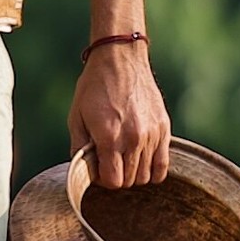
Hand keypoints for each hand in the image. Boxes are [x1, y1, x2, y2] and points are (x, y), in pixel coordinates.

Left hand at [71, 39, 170, 187]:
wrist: (120, 59)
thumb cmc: (93, 87)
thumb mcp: (76, 117)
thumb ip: (79, 149)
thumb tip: (86, 173)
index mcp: (108, 136)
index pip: (113, 181)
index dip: (103, 181)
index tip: (99, 170)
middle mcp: (133, 138)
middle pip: (129, 181)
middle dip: (117, 177)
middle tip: (109, 163)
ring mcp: (151, 134)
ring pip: (145, 176)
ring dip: (133, 173)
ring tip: (124, 159)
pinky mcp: (164, 128)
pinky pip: (163, 165)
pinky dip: (153, 171)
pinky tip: (142, 162)